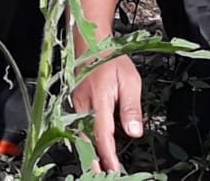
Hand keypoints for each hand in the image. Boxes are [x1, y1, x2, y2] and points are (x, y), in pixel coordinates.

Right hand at [73, 54, 143, 172]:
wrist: (90, 41)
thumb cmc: (111, 59)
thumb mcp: (130, 81)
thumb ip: (131, 109)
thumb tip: (134, 133)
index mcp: (98, 101)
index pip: (103, 135)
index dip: (108, 156)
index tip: (115, 170)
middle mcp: (83, 105)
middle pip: (86, 140)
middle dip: (93, 160)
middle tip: (101, 175)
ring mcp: (76, 104)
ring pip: (79, 134)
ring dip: (87, 152)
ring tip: (96, 167)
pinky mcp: (75, 102)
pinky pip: (77, 125)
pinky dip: (83, 139)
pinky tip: (89, 146)